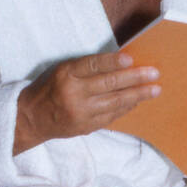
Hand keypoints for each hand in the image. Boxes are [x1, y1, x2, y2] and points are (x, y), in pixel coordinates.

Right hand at [13, 51, 159, 154]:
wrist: (32, 118)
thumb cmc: (49, 88)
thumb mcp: (62, 70)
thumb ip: (86, 68)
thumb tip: (120, 64)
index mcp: (66, 75)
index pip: (93, 65)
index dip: (113, 62)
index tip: (131, 60)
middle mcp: (74, 94)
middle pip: (109, 84)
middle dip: (135, 79)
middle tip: (154, 74)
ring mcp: (81, 113)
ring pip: (115, 102)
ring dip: (138, 95)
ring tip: (154, 89)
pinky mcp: (87, 126)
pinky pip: (112, 115)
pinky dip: (126, 107)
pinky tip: (137, 101)